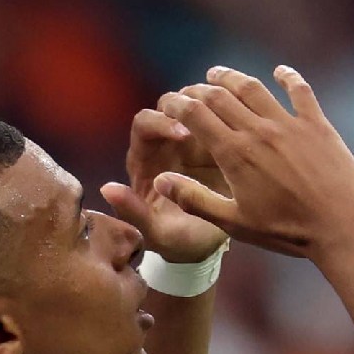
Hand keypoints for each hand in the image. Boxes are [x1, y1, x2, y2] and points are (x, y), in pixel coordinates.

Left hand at [101, 108, 229, 262]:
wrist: (209, 247)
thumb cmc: (178, 240)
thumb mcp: (156, 234)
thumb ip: (132, 213)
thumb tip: (106, 188)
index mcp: (145, 160)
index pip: (144, 124)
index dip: (161, 123)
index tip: (185, 134)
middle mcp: (165, 144)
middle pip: (169, 106)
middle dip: (188, 106)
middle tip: (213, 118)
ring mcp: (192, 142)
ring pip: (195, 106)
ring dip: (211, 106)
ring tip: (233, 120)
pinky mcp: (215, 144)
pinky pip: (219, 120)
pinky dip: (228, 115)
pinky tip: (246, 125)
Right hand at [150, 65, 353, 258]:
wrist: (341, 226)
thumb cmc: (286, 230)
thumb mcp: (234, 222)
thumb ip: (195, 199)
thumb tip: (160, 181)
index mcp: (234, 154)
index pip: (195, 115)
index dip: (177, 104)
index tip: (169, 102)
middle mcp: (259, 131)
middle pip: (220, 97)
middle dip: (199, 89)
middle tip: (190, 89)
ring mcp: (289, 124)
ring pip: (254, 88)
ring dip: (232, 77)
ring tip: (218, 73)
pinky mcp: (317, 125)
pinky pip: (300, 92)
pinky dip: (288, 77)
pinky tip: (280, 71)